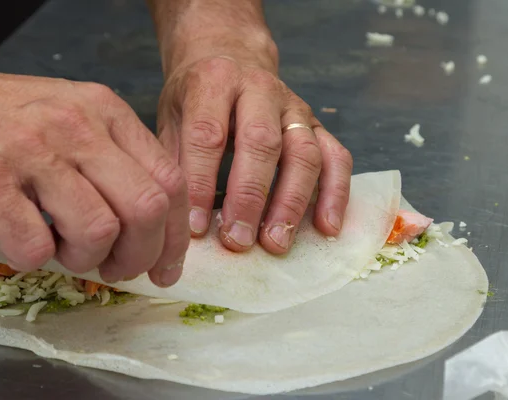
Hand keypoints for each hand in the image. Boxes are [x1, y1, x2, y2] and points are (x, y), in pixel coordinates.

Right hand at [0, 53, 188, 286]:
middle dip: (140, 255)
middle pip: (147, 208)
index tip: (166, 267)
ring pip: (99, 230)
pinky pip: (35, 247)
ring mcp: (32, 149)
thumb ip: (119, 162)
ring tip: (63, 249)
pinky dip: (35, 260)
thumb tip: (159, 228)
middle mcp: (77, 126)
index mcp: (107, 112)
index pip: (170, 181)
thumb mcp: (76, 120)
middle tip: (117, 268)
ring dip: (85, 259)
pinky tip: (24, 241)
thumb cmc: (8, 121)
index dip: (175, 236)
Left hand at [156, 36, 352, 254]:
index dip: (201, 183)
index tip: (196, 227)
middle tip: (238, 240)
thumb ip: (176, 157)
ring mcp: (294, 107)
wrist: (229, 53)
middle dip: (250, 197)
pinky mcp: (316, 124)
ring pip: (303, 153)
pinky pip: (336, 157)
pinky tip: (326, 227)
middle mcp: (259, 89)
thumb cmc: (196, 93)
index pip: (208, 136)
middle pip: (261, 143)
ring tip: (277, 243)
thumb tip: (178, 215)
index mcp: (214, 82)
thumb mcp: (172, 114)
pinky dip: (335, 193)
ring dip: (291, 202)